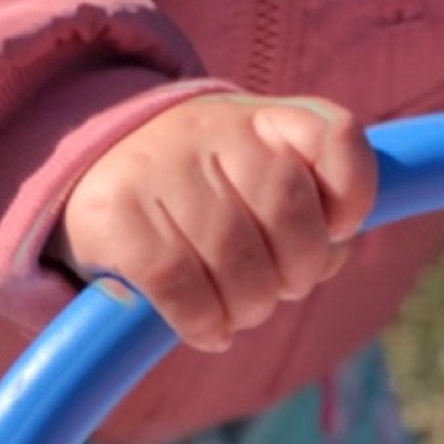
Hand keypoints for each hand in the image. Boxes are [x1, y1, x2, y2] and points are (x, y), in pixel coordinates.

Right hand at [46, 93, 375, 352]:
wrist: (89, 163)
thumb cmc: (199, 184)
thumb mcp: (254, 169)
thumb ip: (307, 206)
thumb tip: (333, 255)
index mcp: (261, 117)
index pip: (335, 134)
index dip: (354, 194)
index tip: (337, 229)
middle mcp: (212, 129)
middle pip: (290, 214)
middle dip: (296, 274)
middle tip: (276, 289)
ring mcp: (160, 166)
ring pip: (237, 261)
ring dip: (248, 308)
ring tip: (238, 312)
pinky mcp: (115, 213)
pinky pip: (180, 286)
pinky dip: (203, 322)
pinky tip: (206, 327)